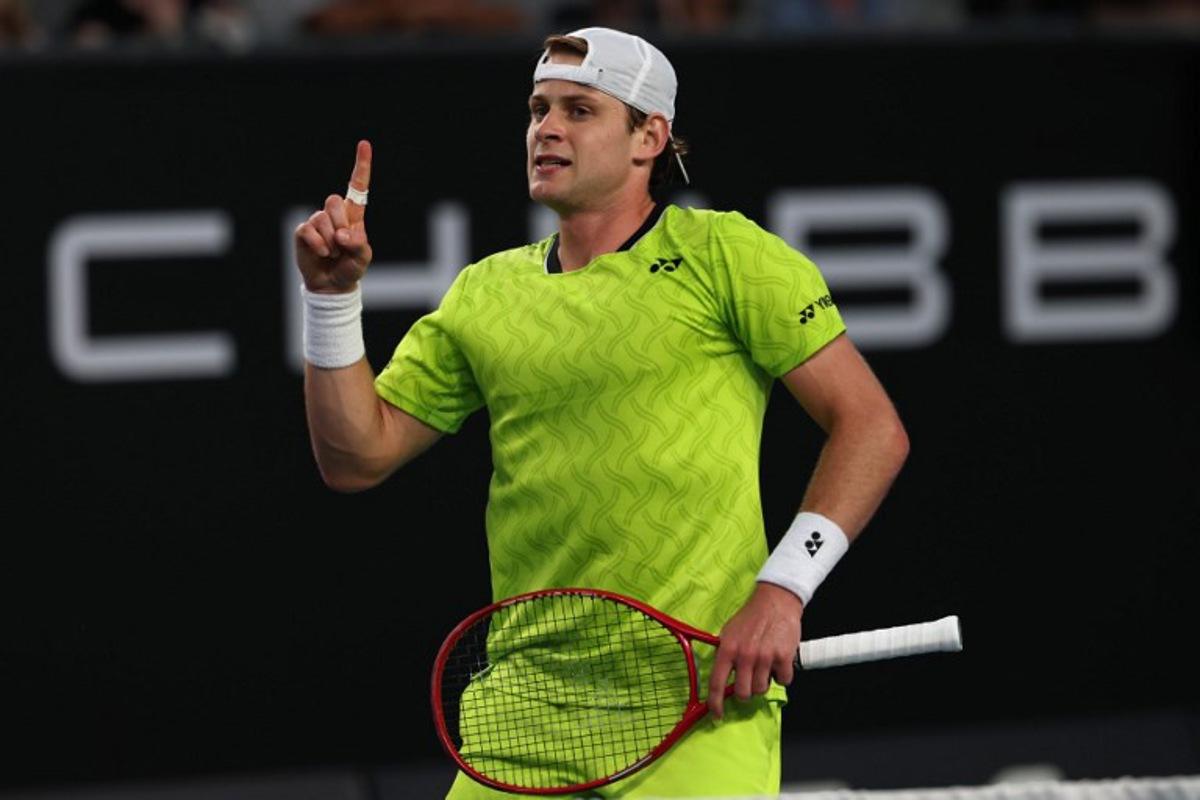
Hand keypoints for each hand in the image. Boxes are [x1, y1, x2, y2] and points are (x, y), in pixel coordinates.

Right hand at [294, 139, 373, 293]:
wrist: (332, 285)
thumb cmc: (350, 268)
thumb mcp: (363, 258)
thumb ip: (358, 244)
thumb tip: (341, 234)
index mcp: (353, 216)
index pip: (357, 187)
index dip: (361, 166)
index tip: (364, 144)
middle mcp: (334, 215)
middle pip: (333, 201)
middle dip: (340, 224)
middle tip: (342, 244)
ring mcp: (317, 222)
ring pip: (321, 218)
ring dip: (330, 241)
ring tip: (333, 254)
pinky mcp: (303, 232)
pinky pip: (308, 230)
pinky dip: (318, 244)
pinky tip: (322, 253)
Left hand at [707, 582, 802, 717]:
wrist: (776, 601)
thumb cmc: (751, 617)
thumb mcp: (729, 632)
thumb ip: (724, 654)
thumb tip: (720, 678)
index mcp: (727, 649)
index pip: (717, 683)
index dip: (715, 704)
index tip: (717, 715)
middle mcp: (745, 655)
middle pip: (743, 693)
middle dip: (746, 692)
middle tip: (749, 681)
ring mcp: (765, 657)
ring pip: (762, 689)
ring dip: (763, 683)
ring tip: (764, 666)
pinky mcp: (784, 657)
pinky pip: (783, 681)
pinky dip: (782, 676)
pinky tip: (778, 663)